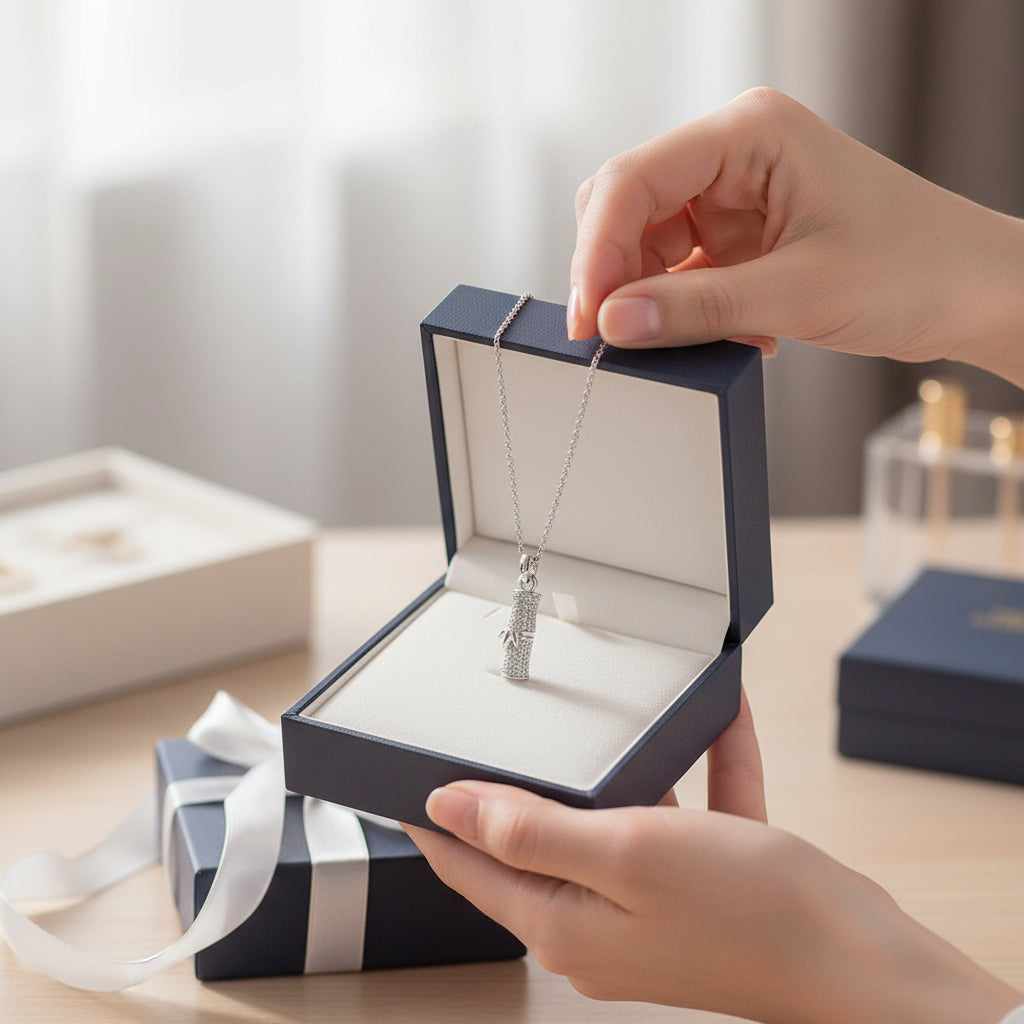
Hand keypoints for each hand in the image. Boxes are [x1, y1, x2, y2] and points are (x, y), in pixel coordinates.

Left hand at [407, 690, 1020, 1023]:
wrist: (861, 957)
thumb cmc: (750, 911)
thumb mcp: (626, 851)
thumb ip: (531, 828)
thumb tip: (448, 807)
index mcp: (564, 922)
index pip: (470, 863)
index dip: (433, 817)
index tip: (402, 777)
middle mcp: (597, 922)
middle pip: (532, 842)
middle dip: (516, 787)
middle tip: (496, 733)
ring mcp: (648, 908)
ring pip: (608, 824)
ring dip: (613, 773)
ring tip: (603, 724)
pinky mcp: (696, 890)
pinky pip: (684, 816)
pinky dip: (695, 772)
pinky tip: (716, 723)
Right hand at [568, 88, 1023, 386]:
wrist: (973, 292)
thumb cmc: (916, 267)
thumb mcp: (800, 292)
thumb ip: (698, 307)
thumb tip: (614, 323)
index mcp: (748, 132)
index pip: (634, 180)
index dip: (596, 251)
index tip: (587, 319)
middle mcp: (732, 155)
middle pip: (627, 208)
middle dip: (612, 274)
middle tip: (614, 338)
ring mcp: (733, 197)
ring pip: (644, 245)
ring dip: (649, 299)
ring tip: (690, 339)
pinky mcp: (738, 238)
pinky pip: (677, 274)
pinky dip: (682, 310)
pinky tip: (727, 335)